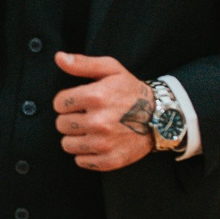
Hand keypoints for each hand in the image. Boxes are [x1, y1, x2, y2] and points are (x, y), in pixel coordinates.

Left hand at [53, 54, 156, 171]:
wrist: (160, 117)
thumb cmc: (131, 91)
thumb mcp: (111, 69)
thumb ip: (82, 63)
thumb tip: (59, 57)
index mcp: (96, 97)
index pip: (59, 104)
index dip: (67, 101)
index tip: (80, 102)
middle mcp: (99, 122)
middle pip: (61, 124)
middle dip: (71, 119)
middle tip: (87, 115)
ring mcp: (104, 143)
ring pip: (67, 144)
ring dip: (76, 137)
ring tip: (92, 129)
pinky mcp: (110, 160)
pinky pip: (81, 161)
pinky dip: (86, 154)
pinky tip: (98, 142)